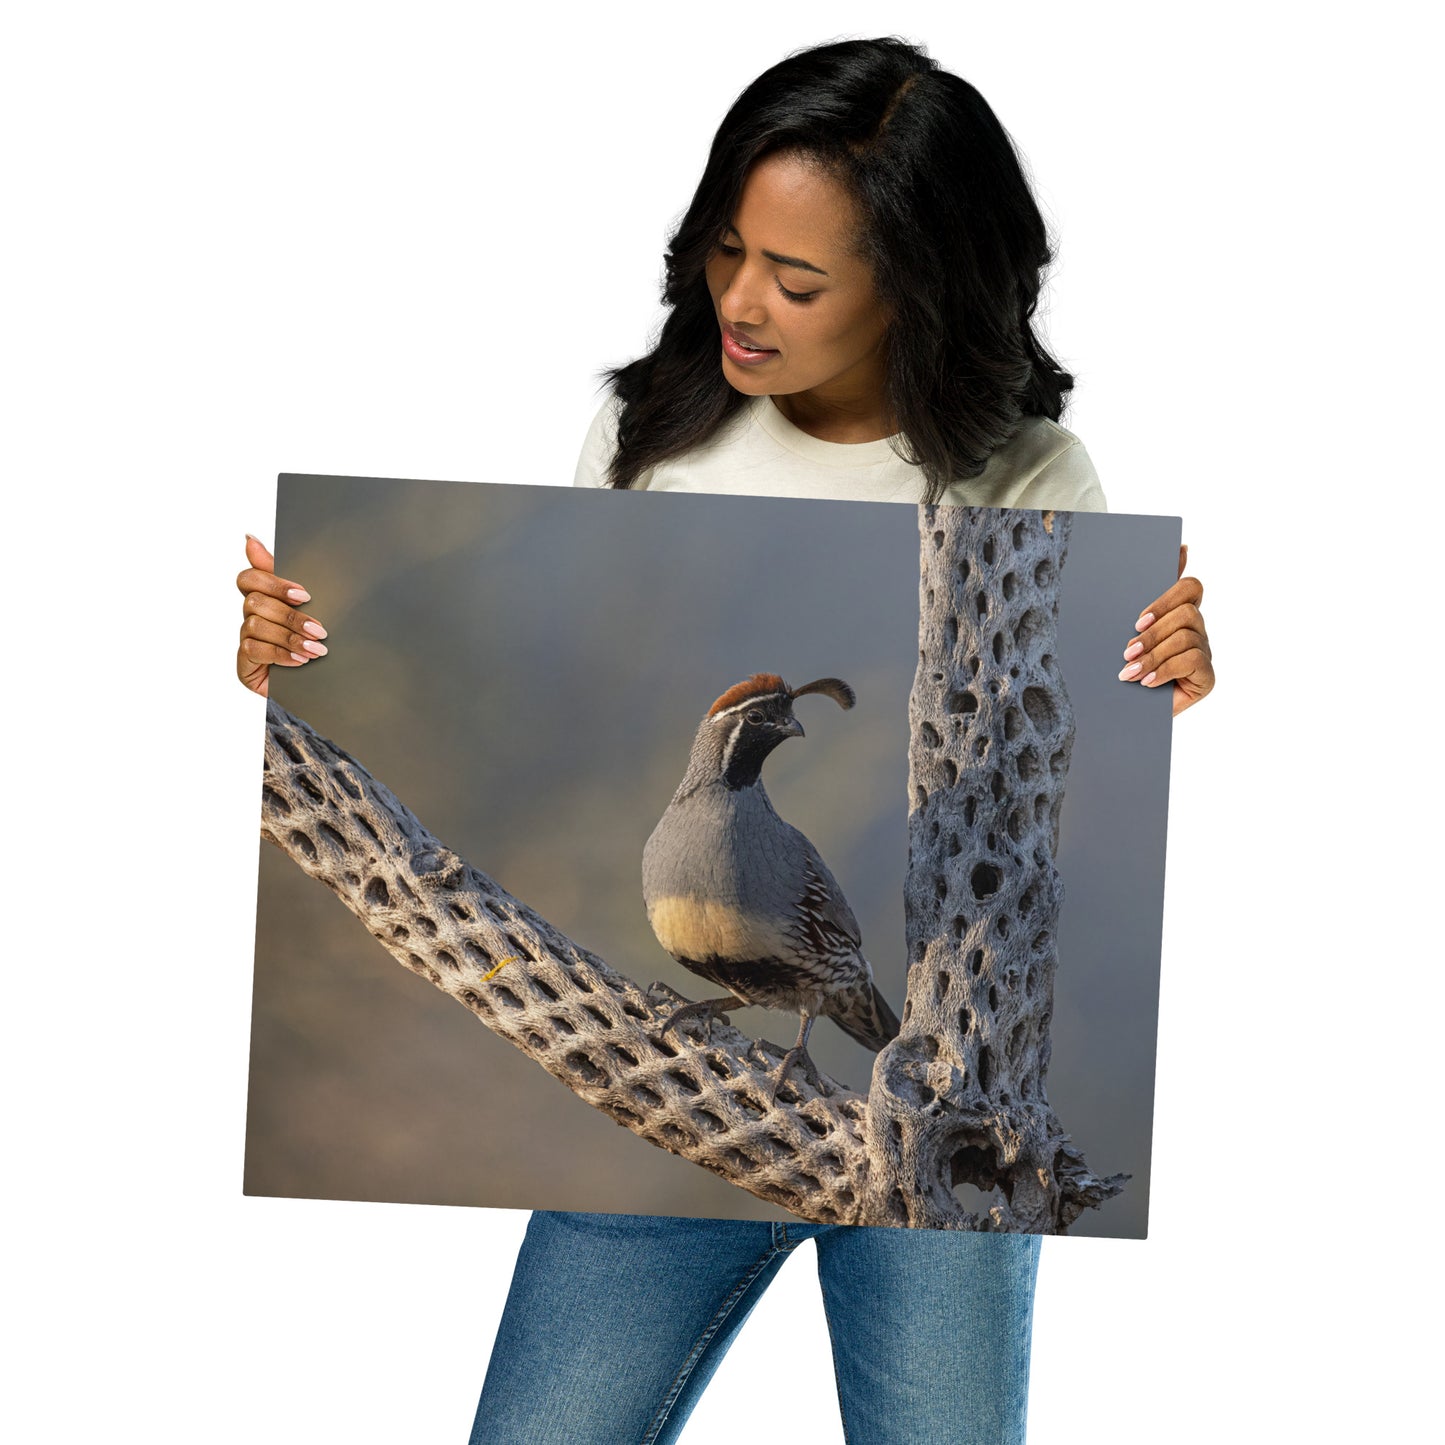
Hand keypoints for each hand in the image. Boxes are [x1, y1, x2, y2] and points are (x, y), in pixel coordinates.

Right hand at [235, 535, 327, 696]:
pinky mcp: (244, 663)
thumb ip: (287, 573)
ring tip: (317, 649)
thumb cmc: (314, 639)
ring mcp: (246, 639)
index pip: (249, 578)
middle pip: (255, 602)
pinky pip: (254, 650)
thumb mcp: (312, 605)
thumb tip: (250, 538)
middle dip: (290, 616)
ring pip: (256, 625)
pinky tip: (301, 661)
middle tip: (320, 630)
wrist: (319, 682)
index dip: (273, 583)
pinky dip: (280, 654)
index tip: (304, 595)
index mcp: (264, 597)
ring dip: (289, 637)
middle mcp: (251, 616)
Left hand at [1118, 544, 1213, 715]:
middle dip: (1153, 633)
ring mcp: (1204, 652)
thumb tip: (1172, 551)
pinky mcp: (1207, 677)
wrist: (1123, 711)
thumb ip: (1138, 598)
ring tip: (1129, 672)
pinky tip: (1147, 682)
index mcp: (1178, 612)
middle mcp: (1196, 629)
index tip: (1138, 619)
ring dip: (1153, 655)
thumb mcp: (1123, 632)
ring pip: (1186, 637)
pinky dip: (1165, 670)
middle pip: (1186, 612)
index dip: (1167, 597)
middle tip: (1127, 651)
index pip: (1189, 587)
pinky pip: (1192, 660)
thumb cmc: (1123, 666)